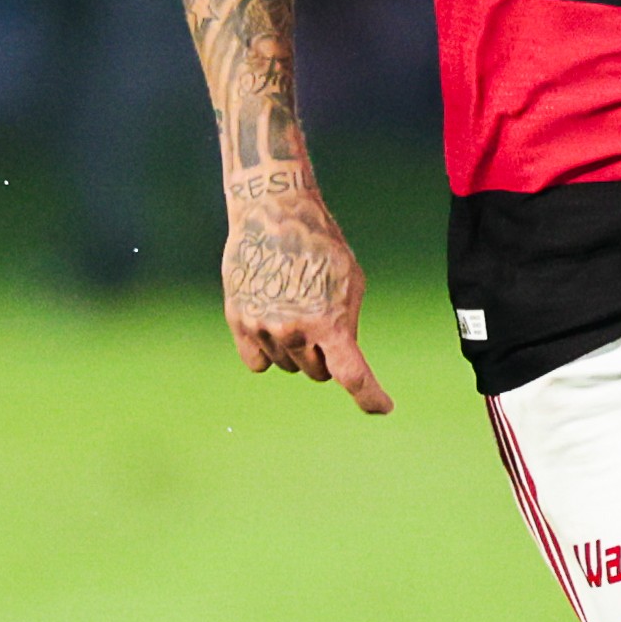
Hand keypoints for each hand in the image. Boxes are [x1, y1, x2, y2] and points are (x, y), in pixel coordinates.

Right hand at [221, 183, 391, 415]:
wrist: (274, 214)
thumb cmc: (320, 244)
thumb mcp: (351, 282)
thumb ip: (347, 323)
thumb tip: (340, 352)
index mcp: (330, 323)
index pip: (353, 377)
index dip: (371, 398)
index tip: (382, 407)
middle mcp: (295, 332)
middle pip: (318, 373)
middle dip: (326, 358)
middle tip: (323, 326)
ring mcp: (263, 329)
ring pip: (288, 366)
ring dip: (297, 351)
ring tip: (296, 310)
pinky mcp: (238, 322)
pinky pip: (257, 362)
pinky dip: (267, 352)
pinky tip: (272, 326)